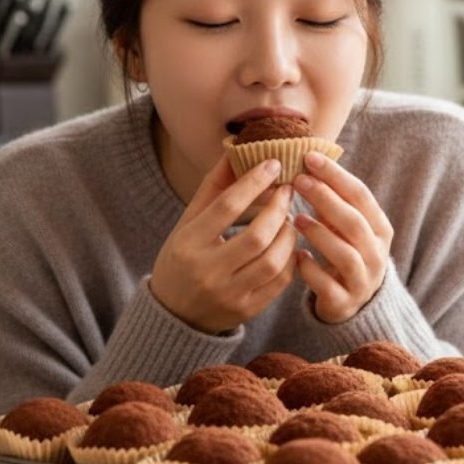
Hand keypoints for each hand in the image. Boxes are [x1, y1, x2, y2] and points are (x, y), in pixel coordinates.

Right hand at [149, 156, 297, 333]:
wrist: (173, 314)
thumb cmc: (182, 259)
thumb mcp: (188, 222)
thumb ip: (213, 188)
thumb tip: (234, 149)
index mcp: (188, 243)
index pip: (227, 206)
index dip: (254, 182)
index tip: (273, 164)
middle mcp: (207, 271)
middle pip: (256, 236)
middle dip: (278, 209)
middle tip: (288, 191)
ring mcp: (228, 294)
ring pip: (272, 261)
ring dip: (288, 235)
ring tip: (288, 220)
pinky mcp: (246, 310)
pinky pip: (279, 283)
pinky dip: (290, 260)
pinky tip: (289, 246)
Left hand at [292, 151, 393, 323]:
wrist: (352, 303)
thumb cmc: (344, 252)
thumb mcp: (344, 226)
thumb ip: (333, 201)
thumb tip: (307, 164)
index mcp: (380, 228)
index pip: (361, 195)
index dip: (336, 175)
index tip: (309, 157)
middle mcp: (377, 254)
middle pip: (354, 222)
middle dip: (326, 198)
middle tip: (298, 181)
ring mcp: (363, 280)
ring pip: (345, 255)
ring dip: (320, 234)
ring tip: (296, 218)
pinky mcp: (345, 303)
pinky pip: (328, 286)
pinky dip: (311, 270)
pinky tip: (297, 255)